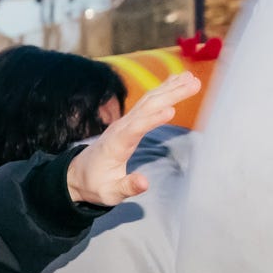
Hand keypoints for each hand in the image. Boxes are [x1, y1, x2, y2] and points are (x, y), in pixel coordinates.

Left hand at [67, 73, 199, 206]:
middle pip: (147, 107)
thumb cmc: (95, 185)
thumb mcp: (110, 193)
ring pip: (149, 100)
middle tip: (194, 84)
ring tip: (191, 78)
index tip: (171, 110)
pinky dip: (163, 91)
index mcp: (116, 144)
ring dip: (170, 88)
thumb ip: (127, 187)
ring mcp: (125, 122)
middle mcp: (121, 128)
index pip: (135, 129)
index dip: (152, 119)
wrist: (77, 175)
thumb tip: (145, 182)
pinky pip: (148, 102)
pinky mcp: (129, 121)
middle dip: (170, 95)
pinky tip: (177, 82)